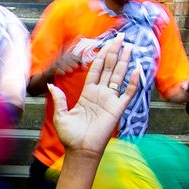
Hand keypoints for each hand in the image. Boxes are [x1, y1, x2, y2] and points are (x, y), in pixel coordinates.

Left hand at [49, 37, 139, 157]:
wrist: (80, 151)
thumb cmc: (70, 136)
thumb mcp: (61, 115)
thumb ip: (59, 99)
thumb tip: (51, 85)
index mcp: (87, 93)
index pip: (96, 69)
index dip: (101, 55)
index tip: (106, 43)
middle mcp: (101, 94)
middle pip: (110, 68)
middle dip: (115, 52)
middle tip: (121, 37)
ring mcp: (110, 100)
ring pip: (119, 76)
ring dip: (125, 61)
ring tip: (130, 47)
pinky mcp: (118, 108)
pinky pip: (128, 92)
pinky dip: (134, 81)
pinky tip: (138, 69)